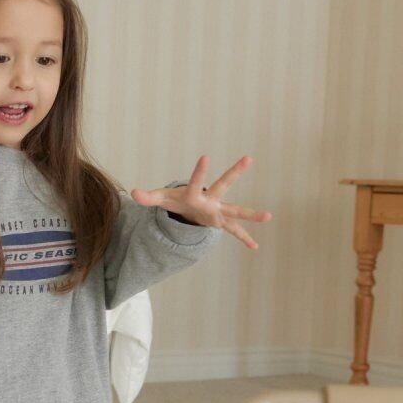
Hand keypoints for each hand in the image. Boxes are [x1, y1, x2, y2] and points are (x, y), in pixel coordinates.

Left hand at [131, 155, 271, 250]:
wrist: (188, 207)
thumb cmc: (175, 199)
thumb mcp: (161, 199)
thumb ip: (148, 196)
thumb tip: (133, 193)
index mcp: (193, 193)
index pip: (195, 182)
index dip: (199, 171)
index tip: (205, 156)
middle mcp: (210, 199)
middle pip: (223, 185)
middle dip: (234, 172)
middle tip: (248, 157)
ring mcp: (217, 211)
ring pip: (236, 211)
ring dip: (250, 214)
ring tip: (268, 216)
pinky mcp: (220, 222)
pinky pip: (234, 231)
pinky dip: (243, 238)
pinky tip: (254, 247)